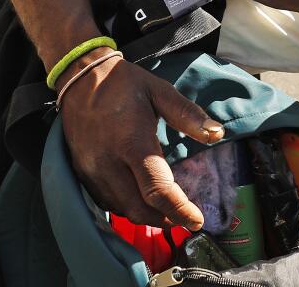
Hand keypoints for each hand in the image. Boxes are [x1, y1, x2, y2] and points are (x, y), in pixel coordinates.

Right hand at [59, 54, 223, 228]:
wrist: (80, 77)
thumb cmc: (125, 84)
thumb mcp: (160, 91)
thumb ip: (188, 115)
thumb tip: (218, 133)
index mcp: (131, 142)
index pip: (157, 190)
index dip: (179, 210)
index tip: (197, 221)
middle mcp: (108, 162)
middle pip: (139, 209)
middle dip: (165, 220)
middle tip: (184, 218)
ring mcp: (91, 170)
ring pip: (122, 209)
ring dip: (146, 215)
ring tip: (166, 210)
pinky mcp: (80, 172)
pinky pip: (105, 202)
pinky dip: (126, 206)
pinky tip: (139, 198)